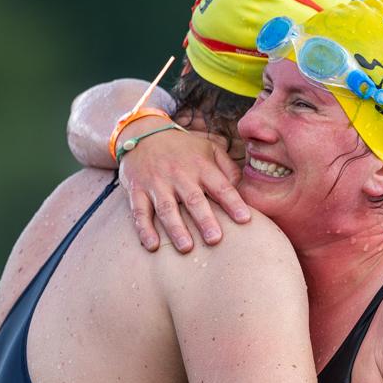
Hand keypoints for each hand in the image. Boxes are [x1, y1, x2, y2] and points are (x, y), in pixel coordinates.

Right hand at [120, 125, 248, 252]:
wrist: (143, 134)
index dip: (233, 202)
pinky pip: (140, 212)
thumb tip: (242, 190)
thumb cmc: (183, 149)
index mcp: (201, 166)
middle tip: (215, 239)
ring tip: (186, 248)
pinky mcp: (137, 190)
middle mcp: (180, 175)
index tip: (245, 219)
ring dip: (176, 229)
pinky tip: (153, 246)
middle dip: (204, 220)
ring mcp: (157, 183)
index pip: (220, 186)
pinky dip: (144, 229)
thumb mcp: (209, 149)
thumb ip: (228, 168)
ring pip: (167, 209)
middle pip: (194, 199)